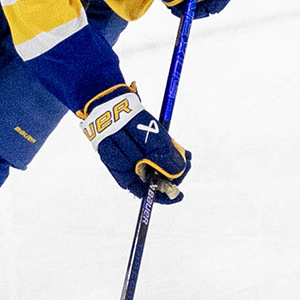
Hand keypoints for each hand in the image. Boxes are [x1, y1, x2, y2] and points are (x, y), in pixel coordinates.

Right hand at [78, 84, 190, 203]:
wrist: (110, 102)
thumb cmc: (127, 124)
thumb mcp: (151, 143)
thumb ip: (166, 161)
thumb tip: (179, 172)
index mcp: (125, 175)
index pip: (147, 194)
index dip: (166, 196)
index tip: (180, 194)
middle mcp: (127, 170)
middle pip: (155, 181)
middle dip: (173, 173)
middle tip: (188, 159)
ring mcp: (130, 158)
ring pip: (156, 167)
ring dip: (172, 161)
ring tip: (184, 150)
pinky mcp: (134, 147)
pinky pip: (152, 155)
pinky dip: (165, 151)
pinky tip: (175, 145)